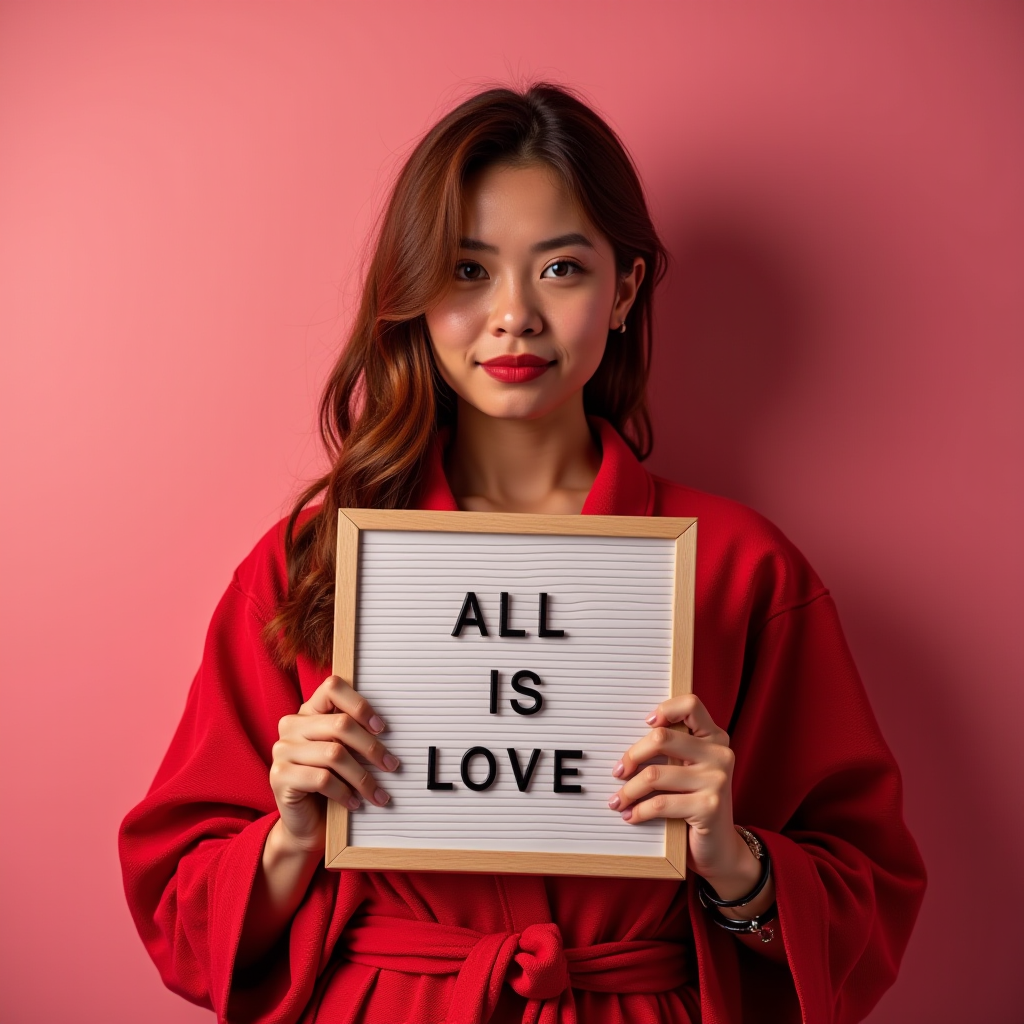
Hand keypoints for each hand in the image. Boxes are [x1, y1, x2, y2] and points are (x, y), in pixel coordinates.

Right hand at [269, 674, 398, 853]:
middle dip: (372, 747)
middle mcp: (291, 725)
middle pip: (340, 724)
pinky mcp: (279, 776)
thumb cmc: (330, 784)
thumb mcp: (343, 754)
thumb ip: (353, 735)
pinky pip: (322, 779)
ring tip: (378, 793)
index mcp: (308, 711)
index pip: (332, 687)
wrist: (306, 824)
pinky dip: (345, 792)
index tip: (381, 727)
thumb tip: (388, 729)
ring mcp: (282, 750)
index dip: (360, 704)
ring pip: (334, 754)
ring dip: (363, 777)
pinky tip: (355, 803)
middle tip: (392, 766)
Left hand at [608, 693, 758, 897]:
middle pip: (662, 738)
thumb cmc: (695, 802)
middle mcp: (720, 754)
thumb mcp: (689, 770)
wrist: (719, 847)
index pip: (691, 705)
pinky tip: (631, 815)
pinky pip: (660, 803)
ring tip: (617, 801)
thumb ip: (673, 751)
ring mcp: (717, 780)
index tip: (645, 724)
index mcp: (714, 738)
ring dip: (628, 790)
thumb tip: (628, 746)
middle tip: (618, 772)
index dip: (665, 709)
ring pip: (654, 774)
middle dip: (632, 756)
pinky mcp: (709, 807)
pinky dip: (639, 811)